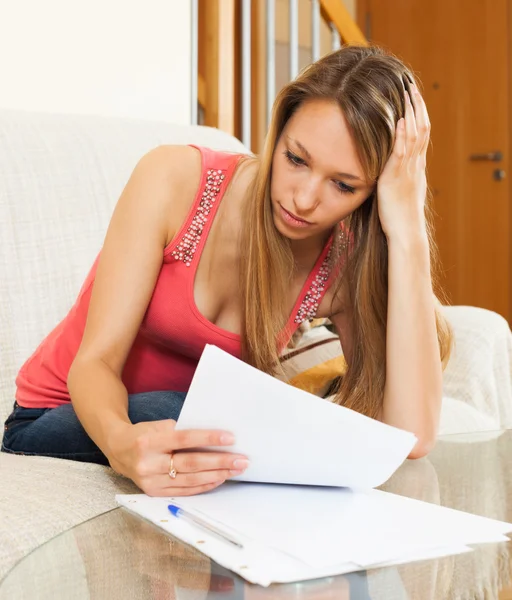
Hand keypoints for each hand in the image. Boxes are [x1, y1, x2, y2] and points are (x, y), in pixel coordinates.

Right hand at [106, 420, 248, 495]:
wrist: (118, 450)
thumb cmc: (145, 433)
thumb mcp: (159, 426)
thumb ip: (182, 432)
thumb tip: (214, 439)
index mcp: (149, 441)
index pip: (184, 440)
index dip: (208, 439)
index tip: (230, 439)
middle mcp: (148, 463)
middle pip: (191, 464)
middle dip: (220, 462)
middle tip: (241, 460)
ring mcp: (150, 481)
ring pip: (190, 480)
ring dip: (217, 475)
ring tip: (236, 470)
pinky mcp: (154, 492)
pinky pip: (184, 490)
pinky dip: (204, 485)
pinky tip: (219, 479)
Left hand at [377, 80, 430, 243]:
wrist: (405, 233)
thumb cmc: (400, 217)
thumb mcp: (401, 191)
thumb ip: (397, 176)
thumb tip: (390, 168)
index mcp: (416, 166)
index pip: (420, 133)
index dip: (417, 114)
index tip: (412, 96)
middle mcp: (415, 165)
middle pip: (420, 128)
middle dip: (415, 106)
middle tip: (410, 85)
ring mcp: (407, 170)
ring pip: (413, 136)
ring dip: (409, 113)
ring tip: (405, 92)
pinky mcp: (396, 178)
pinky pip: (401, 153)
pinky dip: (401, 135)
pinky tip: (399, 119)